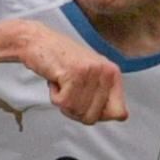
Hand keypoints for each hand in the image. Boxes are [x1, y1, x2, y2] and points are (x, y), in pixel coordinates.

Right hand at [12, 26, 126, 124]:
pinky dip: (55, 97)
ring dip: (63, 102)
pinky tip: (56, 80)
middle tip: (68, 91)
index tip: (86, 104)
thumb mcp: (91, 77)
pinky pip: (64, 103)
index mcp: (113, 73)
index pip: (118, 113)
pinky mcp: (74, 74)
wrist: (39, 42)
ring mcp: (91, 73)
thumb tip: (120, 116)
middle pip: (93, 117)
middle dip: (75, 110)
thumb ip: (104, 96)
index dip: (98, 115)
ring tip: (62, 83)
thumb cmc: (62, 60)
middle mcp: (106, 72)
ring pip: (77, 111)